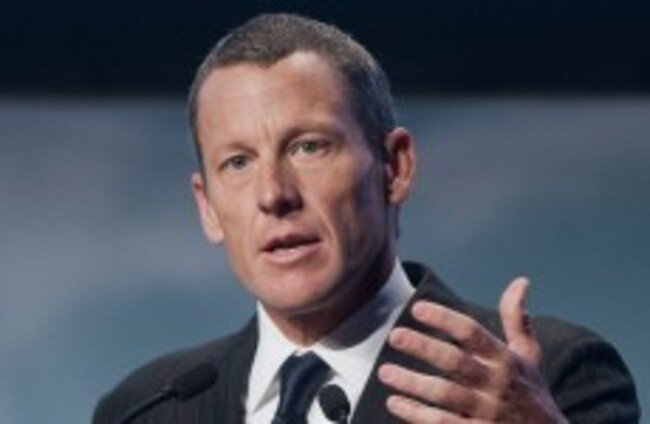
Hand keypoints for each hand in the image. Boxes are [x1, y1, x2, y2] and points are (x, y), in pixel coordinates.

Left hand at [378, 277, 567, 422]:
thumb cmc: (532, 393)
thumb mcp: (529, 356)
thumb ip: (517, 320)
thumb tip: (520, 281)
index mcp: (505, 360)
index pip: (472, 333)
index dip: (445, 319)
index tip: (417, 308)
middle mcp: (495, 385)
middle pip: (454, 362)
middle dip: (423, 347)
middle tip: (394, 335)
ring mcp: (486, 412)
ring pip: (444, 395)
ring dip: (412, 383)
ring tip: (385, 371)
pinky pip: (441, 423)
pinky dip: (416, 414)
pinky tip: (394, 402)